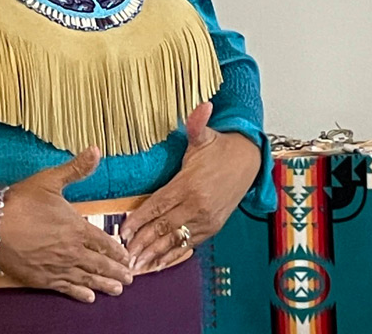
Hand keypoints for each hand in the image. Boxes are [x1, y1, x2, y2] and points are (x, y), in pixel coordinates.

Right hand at [0, 147, 133, 301]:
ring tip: (117, 289)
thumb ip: (76, 168)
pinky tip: (88, 297)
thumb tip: (96, 150)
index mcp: (75, 227)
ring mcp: (56, 266)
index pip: (103, 241)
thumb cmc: (21, 202)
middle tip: (130, 278)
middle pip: (99, 264)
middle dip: (116, 271)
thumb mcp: (51, 180)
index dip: (117, 250)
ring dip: (104, 284)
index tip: (127, 256)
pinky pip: (66, 288)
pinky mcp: (41, 278)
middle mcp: (70, 250)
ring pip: (86, 278)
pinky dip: (79, 293)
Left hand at [119, 103, 260, 274]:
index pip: (159, 205)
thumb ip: (196, 123)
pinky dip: (172, 256)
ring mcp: (206, 219)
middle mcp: (197, 205)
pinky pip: (189, 245)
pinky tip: (158, 264)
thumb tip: (202, 105)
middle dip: (142, 243)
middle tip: (123, 255)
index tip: (123, 231)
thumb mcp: (205, 135)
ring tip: (136, 266)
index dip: (140, 219)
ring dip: (154, 254)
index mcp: (190, 183)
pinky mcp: (213, 228)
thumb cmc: (220, 148)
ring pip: (174, 240)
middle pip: (163, 227)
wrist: (248, 162)